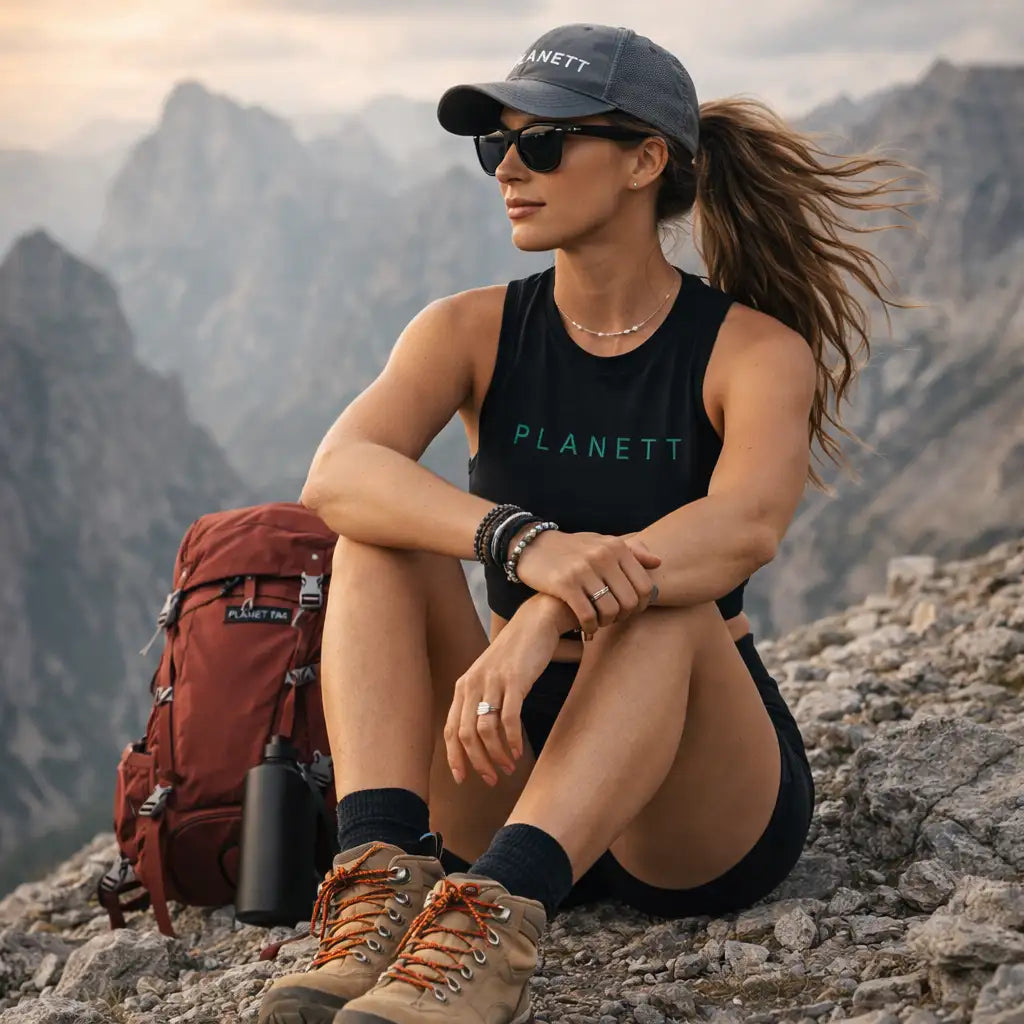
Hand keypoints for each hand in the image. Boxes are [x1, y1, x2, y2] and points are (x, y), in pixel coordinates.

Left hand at [445, 595, 562, 786]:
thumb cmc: (514, 655)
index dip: (454, 757)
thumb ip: (480, 701)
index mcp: (463, 686)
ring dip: (496, 756)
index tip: (463, 779)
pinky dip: (513, 740)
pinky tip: (519, 752)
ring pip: (485, 730)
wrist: (535, 623)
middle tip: (491, 780)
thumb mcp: (489, 677)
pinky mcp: (515, 680)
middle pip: (465, 735)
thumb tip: (478, 739)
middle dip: (477, 763)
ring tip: (508, 768)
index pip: (450, 729)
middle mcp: (472, 684)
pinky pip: (509, 719)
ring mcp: (493, 681)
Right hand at [512, 528, 660, 634]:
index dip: (642, 605)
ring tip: (600, 622)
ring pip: (610, 610)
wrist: (532, 545)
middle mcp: (602, 556)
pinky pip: (587, 615)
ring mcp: (583, 570)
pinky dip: (590, 627)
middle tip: (614, 619)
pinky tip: (586, 628)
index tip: (631, 611)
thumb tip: (658, 562)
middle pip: (630, 601)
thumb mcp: (601, 543)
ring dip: (607, 623)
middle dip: (624, 616)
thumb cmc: (572, 548)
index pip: (645, 585)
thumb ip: (631, 551)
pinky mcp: (565, 584)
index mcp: (616, 547)